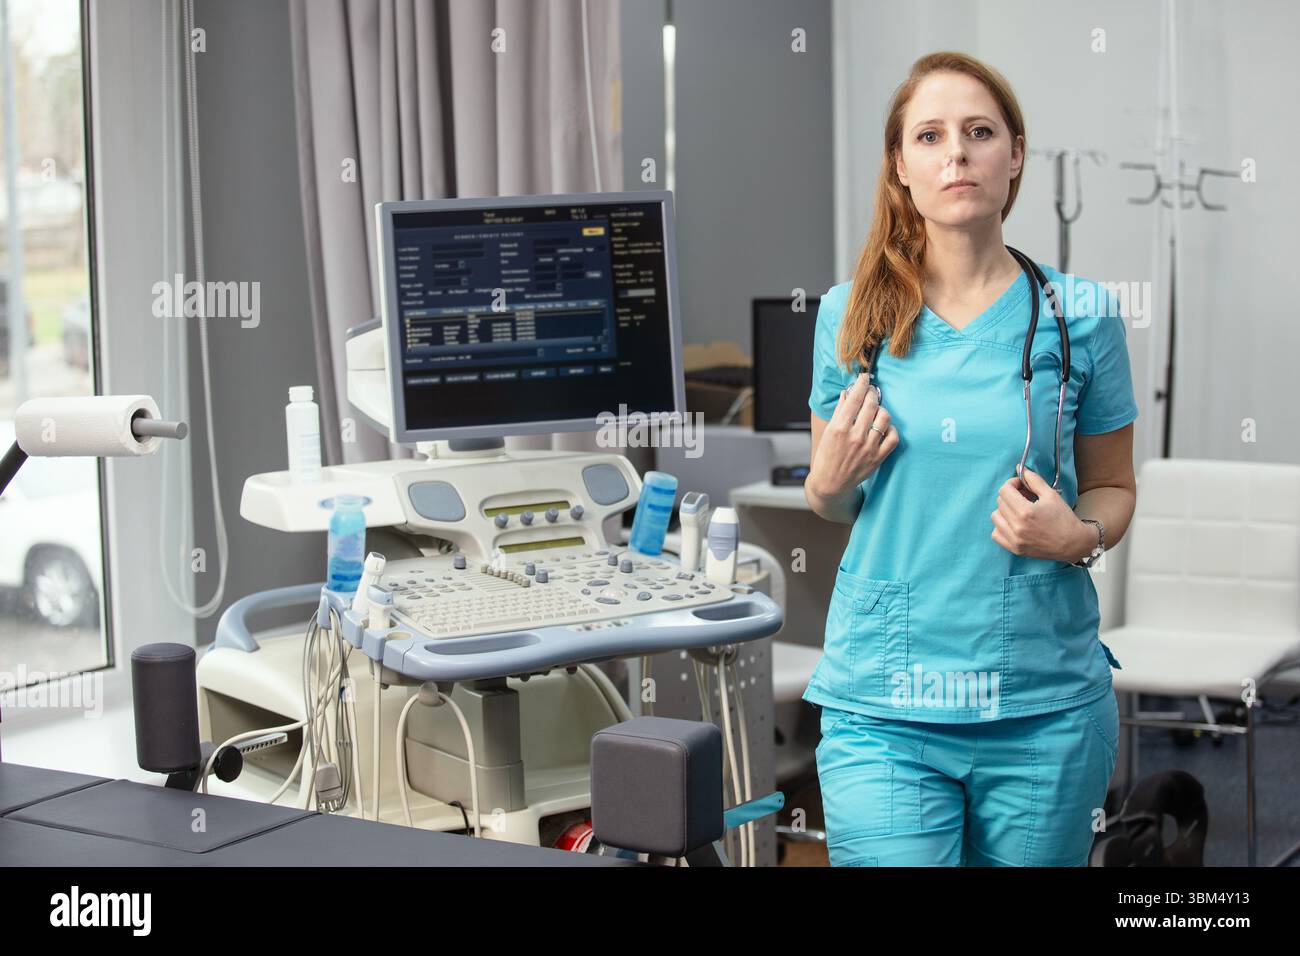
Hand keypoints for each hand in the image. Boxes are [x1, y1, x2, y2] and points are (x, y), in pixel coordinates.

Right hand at [808, 372, 899, 498]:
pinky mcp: (878, 458)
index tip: (864, 377)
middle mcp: (855, 437)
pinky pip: (893, 437)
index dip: (862, 384)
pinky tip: (883, 427)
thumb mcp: (828, 431)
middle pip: (871, 404)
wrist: (831, 483)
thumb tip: (848, 393)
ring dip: (881, 410)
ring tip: (876, 411)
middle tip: (871, 391)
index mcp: (839, 428)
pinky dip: (891, 429)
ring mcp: (868, 448)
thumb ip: (839, 411)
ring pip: (884, 418)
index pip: (855, 398)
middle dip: (872, 393)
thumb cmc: (827, 456)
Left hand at [990, 467, 1092, 561]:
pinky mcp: (1014, 549)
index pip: (1004, 490)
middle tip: (1024, 496)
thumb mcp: (1051, 495)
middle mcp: (1017, 527)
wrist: (1073, 543)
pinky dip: (1002, 526)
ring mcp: (1014, 540)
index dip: (1012, 483)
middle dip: (1011, 495)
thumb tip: (1020, 468)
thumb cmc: (1064, 518)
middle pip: (1000, 502)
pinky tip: (1014, 523)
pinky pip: (995, 534)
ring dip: (1005, 510)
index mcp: (1026, 512)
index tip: (1021, 485)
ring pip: (995, 517)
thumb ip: (1033, 480)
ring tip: (1019, 510)